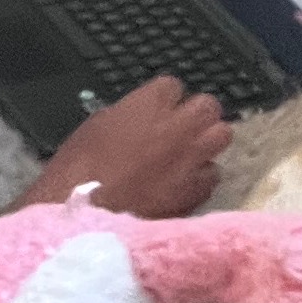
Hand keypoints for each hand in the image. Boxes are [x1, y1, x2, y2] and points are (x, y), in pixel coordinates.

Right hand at [23, 76, 226, 217]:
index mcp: (150, 104)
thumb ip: (126, 116)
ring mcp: (193, 158)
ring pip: (222, 136)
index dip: (164, 100)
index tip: (157, 110)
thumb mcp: (95, 128)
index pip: (173, 86)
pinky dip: (200, 178)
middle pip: (208, 106)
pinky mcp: (197, 190)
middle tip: (183, 129)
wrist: (88, 217)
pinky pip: (211, 176)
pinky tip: (184, 185)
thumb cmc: (79, 171)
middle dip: (197, 115)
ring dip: (207, 143)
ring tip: (190, 155)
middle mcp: (180, 125)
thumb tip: (137, 119)